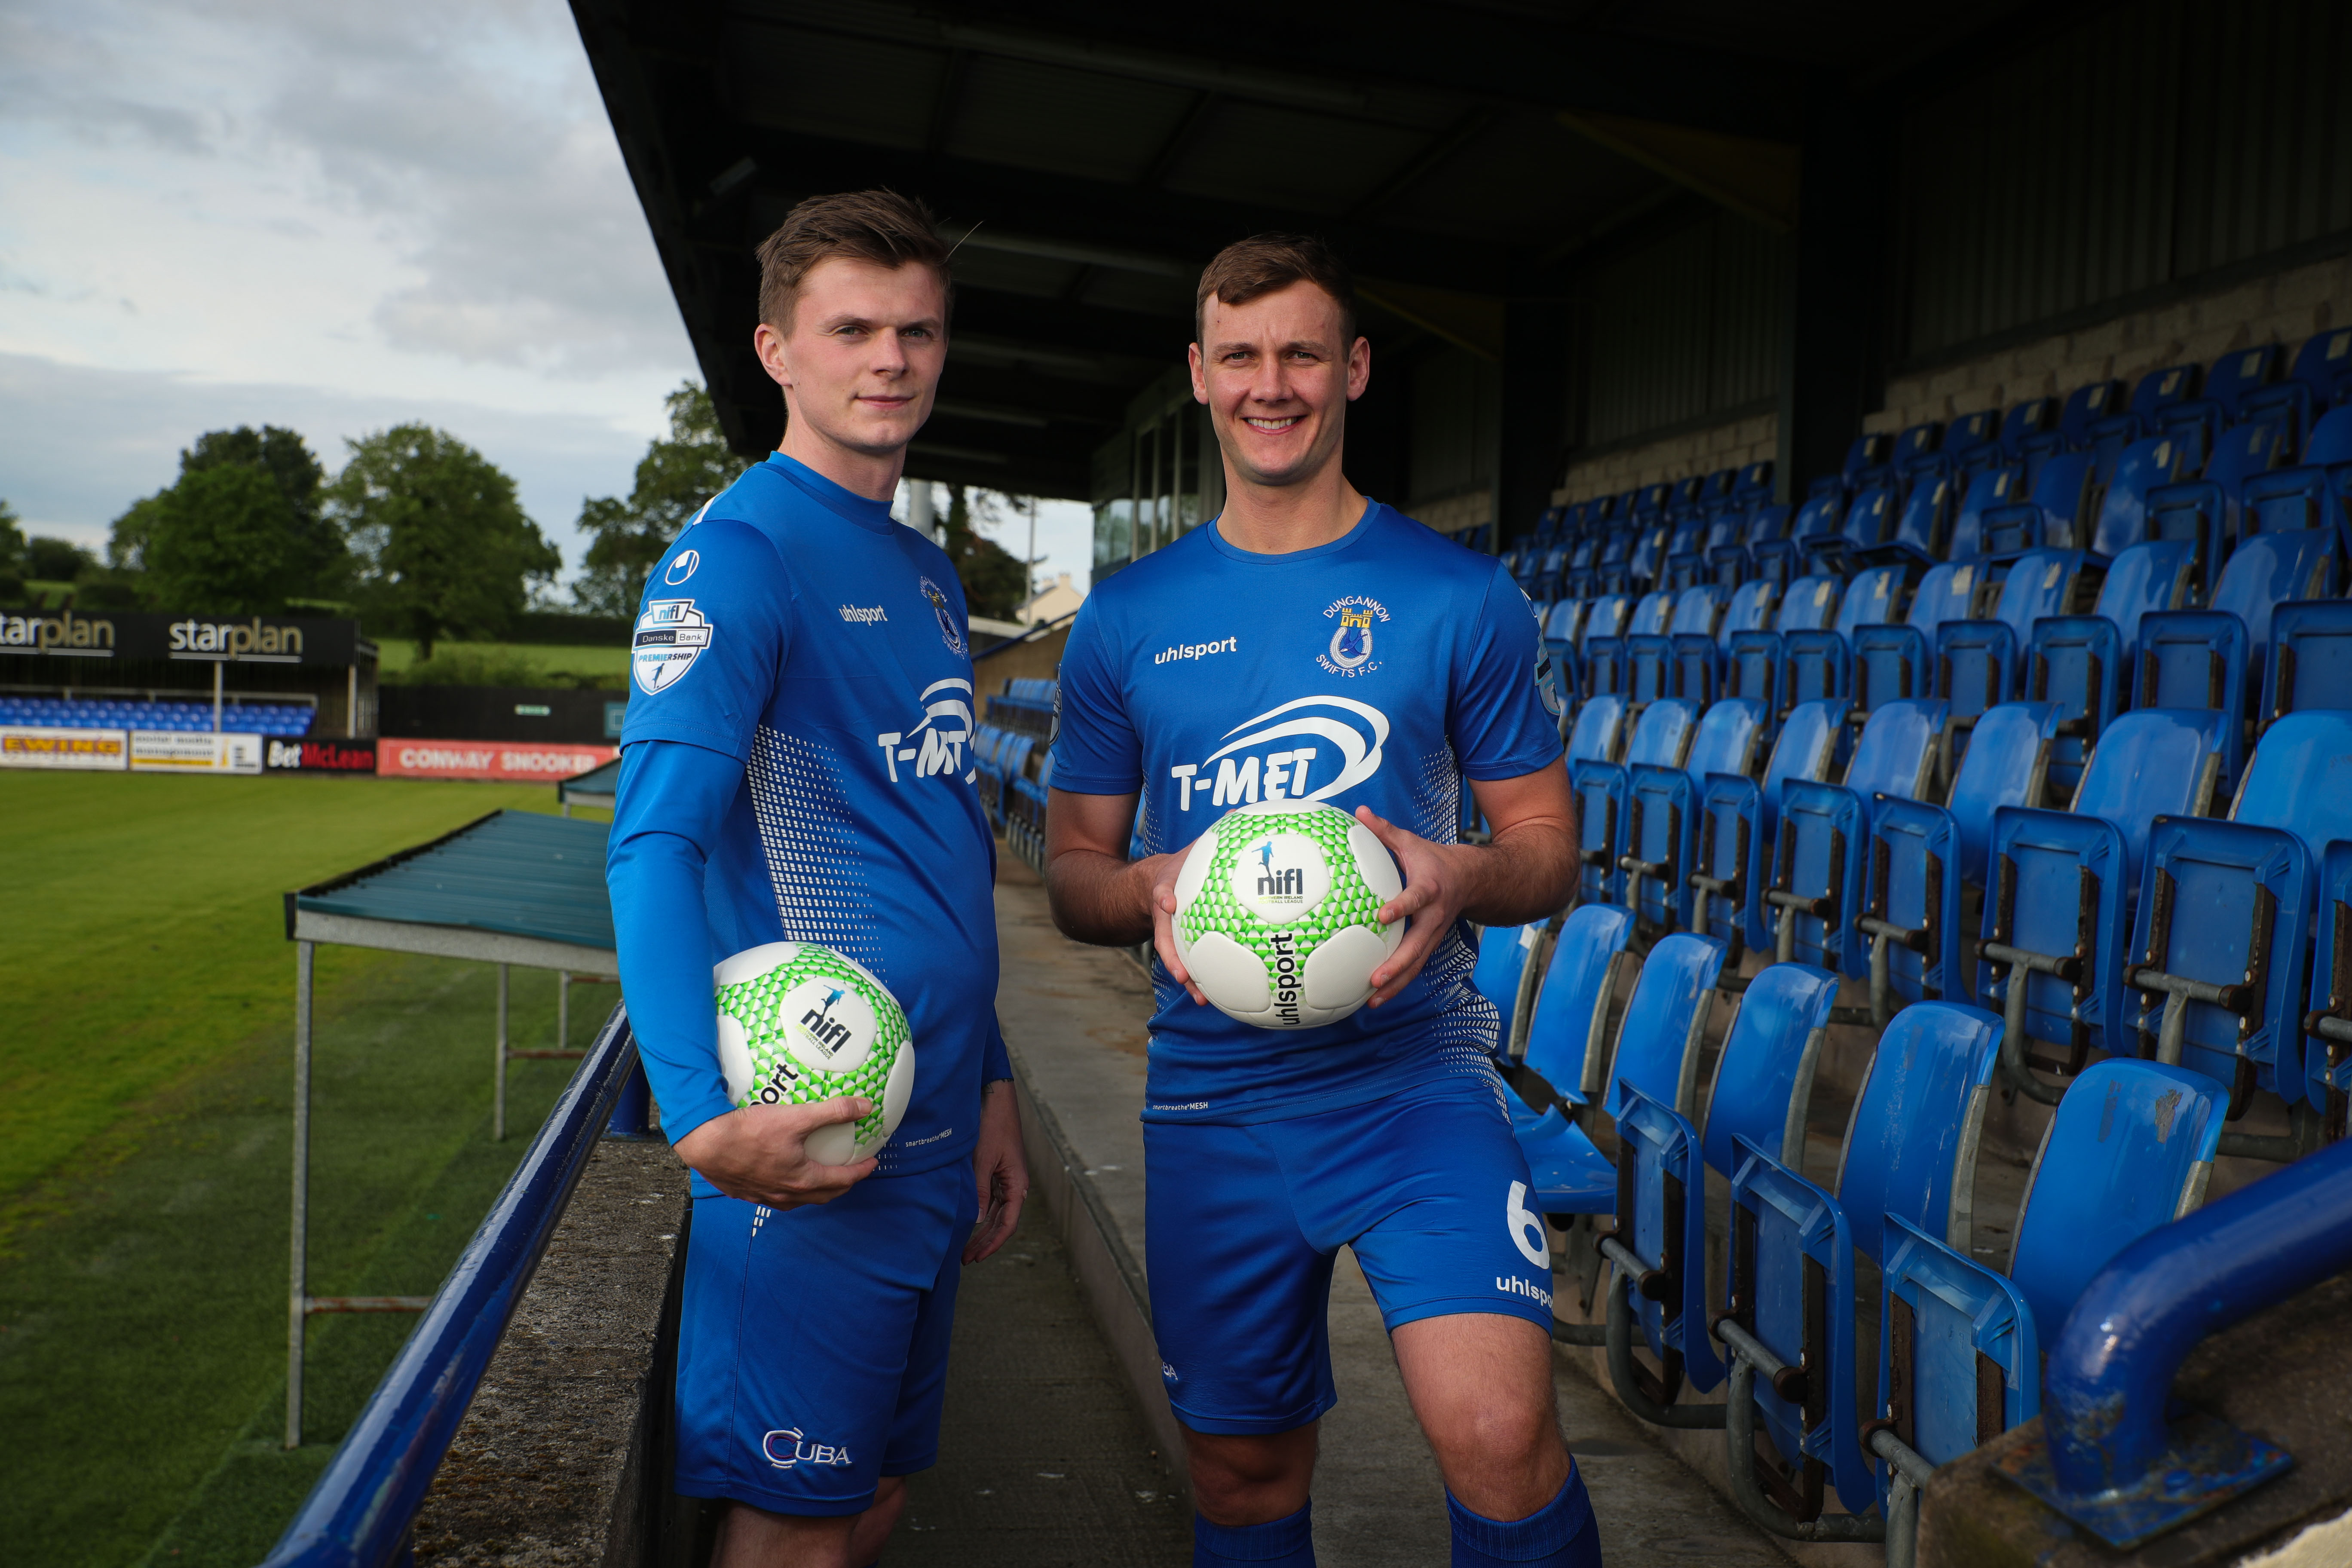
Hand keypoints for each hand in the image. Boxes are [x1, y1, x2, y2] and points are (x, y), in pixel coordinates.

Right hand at [673, 1096, 877, 1207]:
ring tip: (819, 1178)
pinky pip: (772, 1196)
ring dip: (813, 1191)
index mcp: (801, 1179)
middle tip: (851, 1173)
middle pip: (822, 1195)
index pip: (841, 1180)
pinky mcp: (743, 1192)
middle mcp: (784, 1193)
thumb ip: (833, 1112)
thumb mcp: (796, 1117)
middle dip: (841, 1186)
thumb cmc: (750, 1132)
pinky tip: (781, 1177)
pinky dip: (786, 1190)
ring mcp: (763, 1195)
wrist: (706, 1142)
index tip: (871, 1163)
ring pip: (796, 1200)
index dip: (860, 1172)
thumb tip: (865, 1106)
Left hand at [965, 1079, 1029, 1263]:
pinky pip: (992, 1200)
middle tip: (967, 1259)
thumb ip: (981, 1190)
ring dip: (983, 1231)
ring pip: (997, 1213)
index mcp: (1017, 1184)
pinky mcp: (998, 1172)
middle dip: (986, 1242)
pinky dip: (982, 1214)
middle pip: (1003, 1222)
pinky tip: (970, 1222)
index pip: (1008, 1223)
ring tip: (966, 1247)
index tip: (977, 1256)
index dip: (993, 1242)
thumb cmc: (992, 1127)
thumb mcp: (983, 1160)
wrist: (996, 1101)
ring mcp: (1007, 1179)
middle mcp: (1015, 1185)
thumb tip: (979, 1220)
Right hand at [1145, 838, 1209, 1006]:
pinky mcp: (1179, 946)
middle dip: (1173, 956)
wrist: (1151, 886)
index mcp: (1166, 889)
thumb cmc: (1180, 867)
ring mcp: (1169, 934)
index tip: (1168, 902)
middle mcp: (1164, 916)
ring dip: (1187, 979)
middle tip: (1182, 973)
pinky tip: (1216, 1000)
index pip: (1161, 892)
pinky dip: (1201, 982)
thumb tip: (1236, 810)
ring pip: (1175, 960)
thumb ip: (1212, 835)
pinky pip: (1190, 966)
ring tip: (1201, 999)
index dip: (1164, 897)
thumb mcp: (1192, 848)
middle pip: (1165, 939)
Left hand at [1355, 805, 1481, 1005]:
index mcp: (1429, 889)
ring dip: (1396, 984)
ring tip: (1371, 1000)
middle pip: (1417, 946)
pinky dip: (1397, 983)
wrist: (1473, 879)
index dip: (1400, 907)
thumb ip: (1384, 830)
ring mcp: (1433, 934)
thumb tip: (1358, 812)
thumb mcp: (1411, 842)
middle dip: (1397, 965)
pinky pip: (1414, 967)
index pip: (1415, 899)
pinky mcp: (1429, 945)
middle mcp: (1433, 917)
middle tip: (1375, 979)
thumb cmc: (1434, 860)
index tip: (1381, 915)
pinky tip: (1374, 997)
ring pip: (1416, 964)